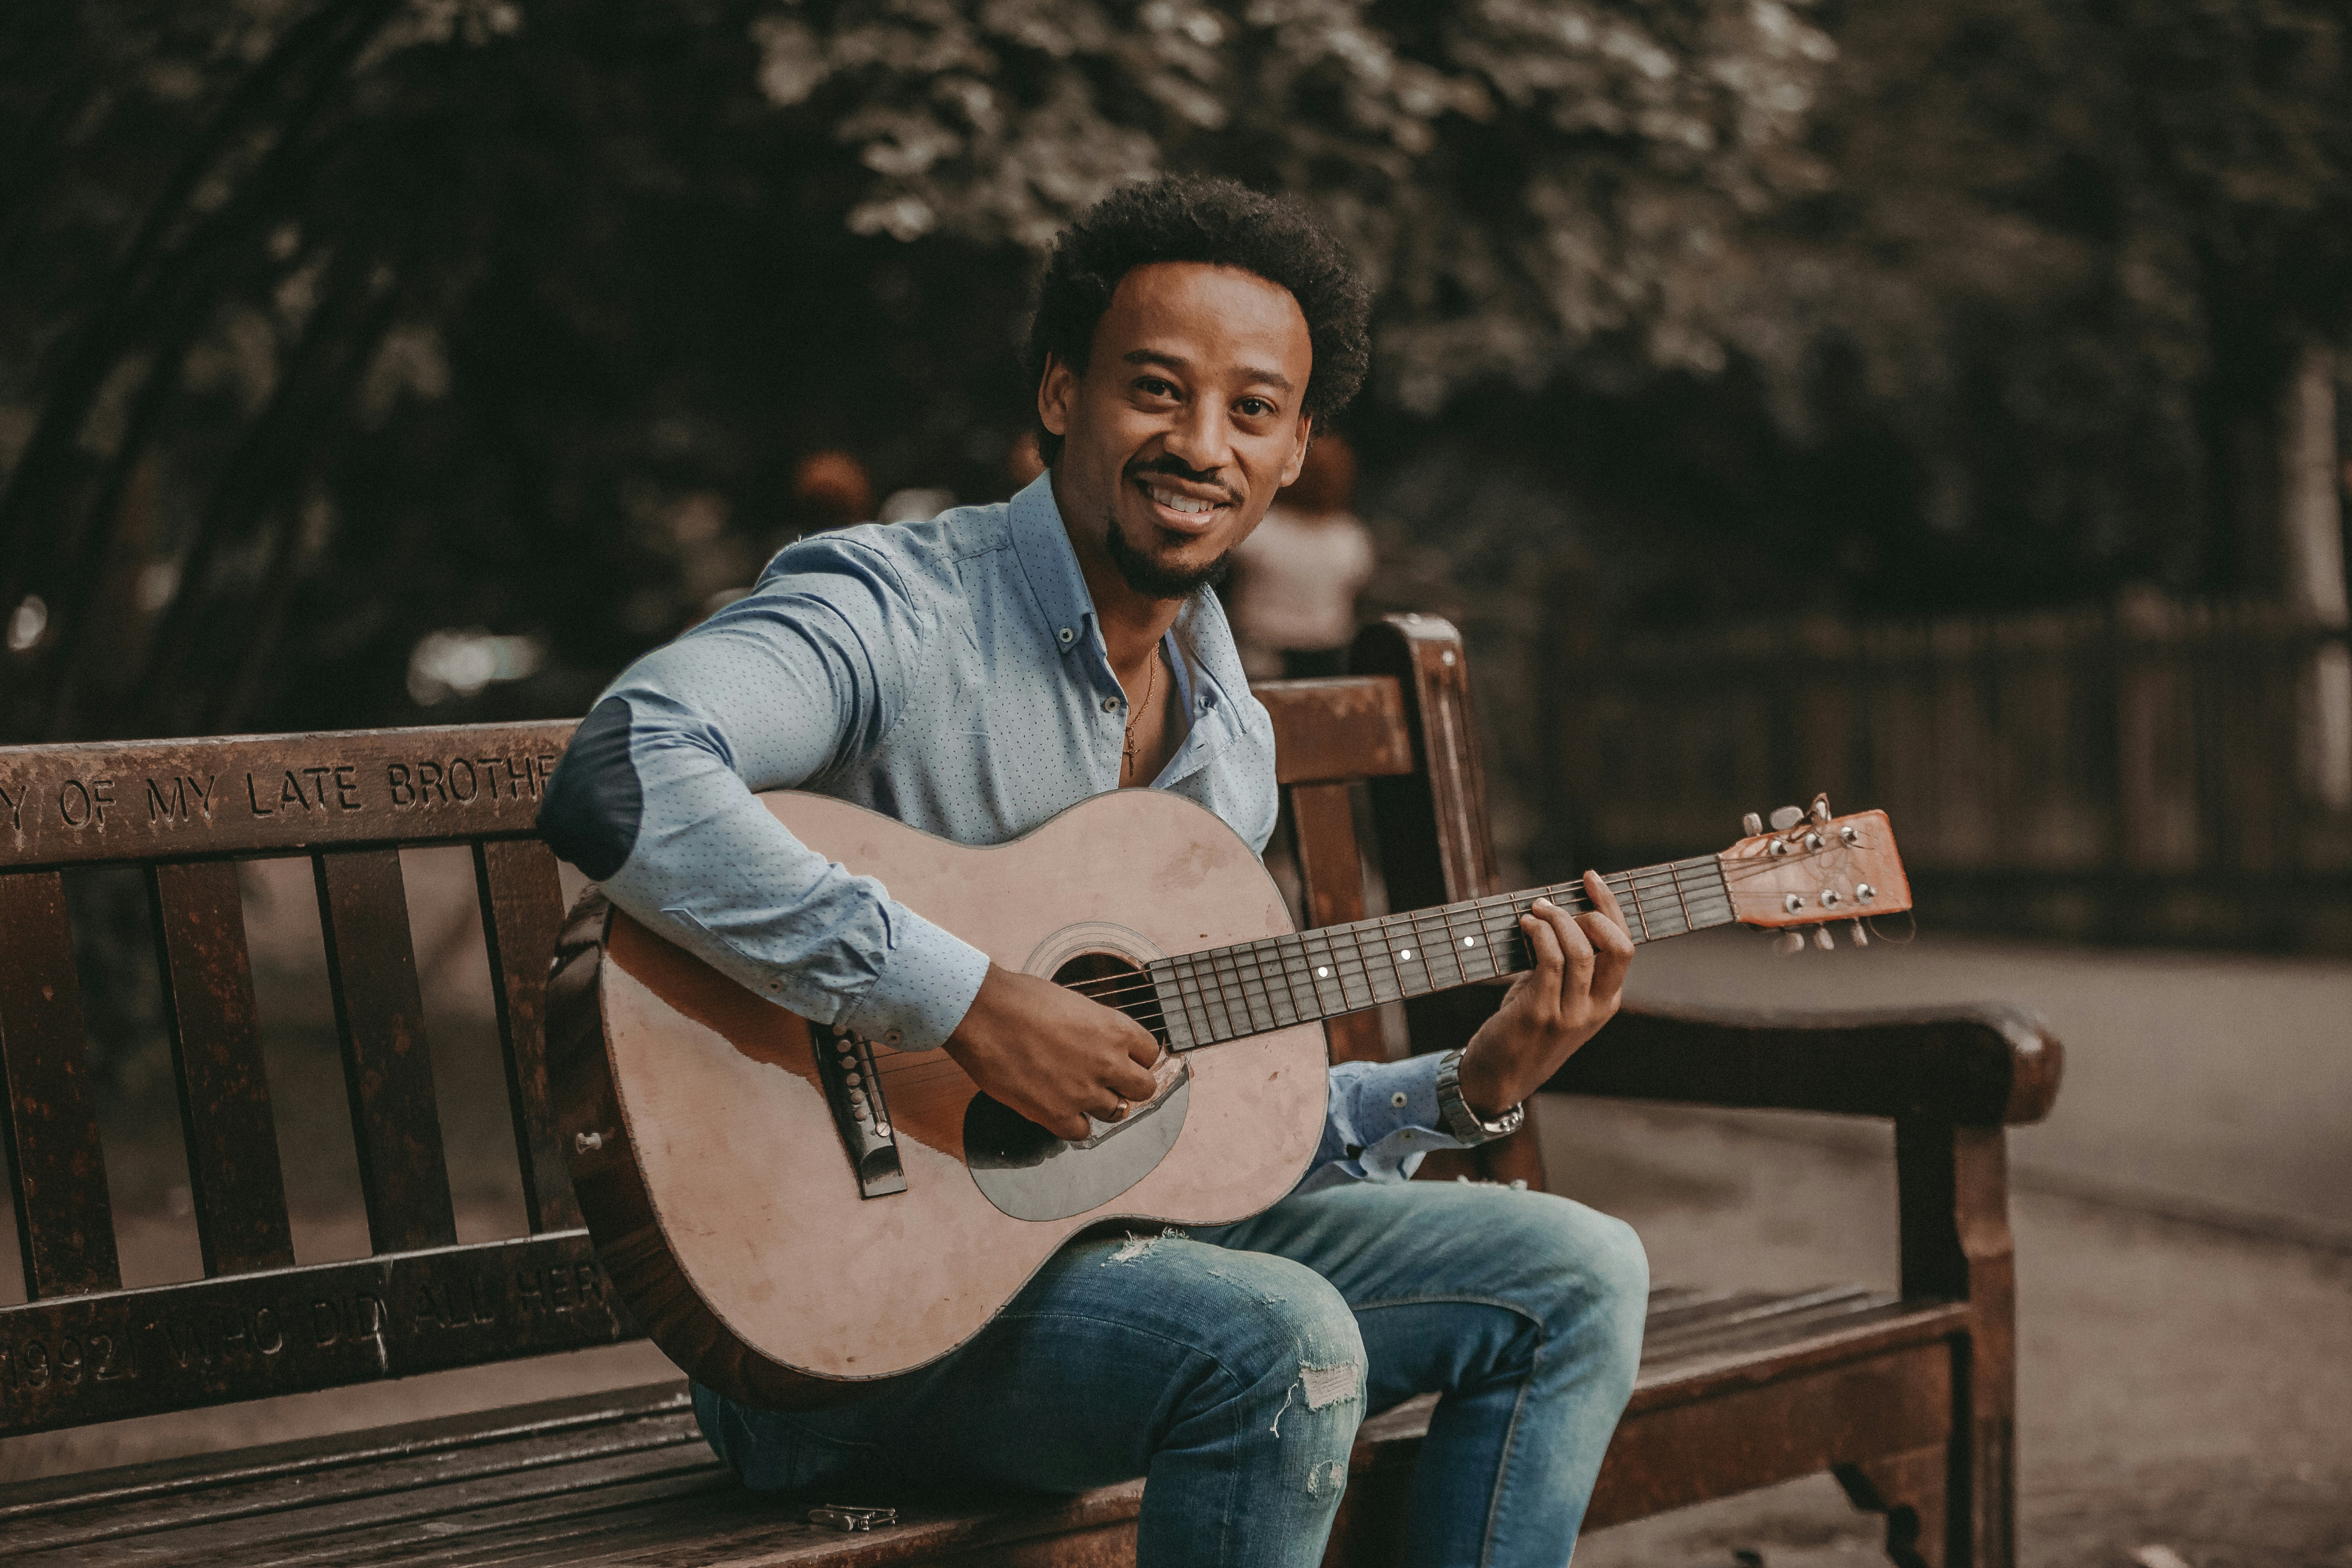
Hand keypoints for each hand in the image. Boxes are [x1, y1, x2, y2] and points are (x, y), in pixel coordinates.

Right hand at [943, 964, 1162, 1140]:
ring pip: (1116, 1112)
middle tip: (1110, 1081)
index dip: (1137, 1058)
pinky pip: (1081, 1131)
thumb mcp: (1074, 1004)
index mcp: (1115, 1029)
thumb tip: (1100, 1044)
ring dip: (1101, 1104)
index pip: (1151, 1053)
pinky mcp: (1056, 1113)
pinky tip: (1058, 1107)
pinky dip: (1072, 1122)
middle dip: (1129, 1086)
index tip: (1125, 1060)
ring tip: (1078, 1092)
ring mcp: (1083, 1091)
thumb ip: (1095, 1029)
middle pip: (1144, 1088)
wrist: (982, 1013)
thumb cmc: (1020, 999)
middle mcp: (1107, 1062)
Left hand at [1454, 871, 1634, 1117]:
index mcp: (1607, 1000)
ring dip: (1556, 919)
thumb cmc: (1525, 1027)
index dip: (1611, 906)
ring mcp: (1570, 1013)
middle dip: (1593, 911)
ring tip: (1535, 910)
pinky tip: (1525, 926)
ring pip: (1579, 950)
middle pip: (1617, 946)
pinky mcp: (1540, 1013)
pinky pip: (1548, 961)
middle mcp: (1596, 1008)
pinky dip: (1539, 934)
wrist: (1500, 1076)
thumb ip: (1566, 964)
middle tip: (1555, 905)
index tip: (1591, 879)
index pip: (1625, 945)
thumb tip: (1558, 913)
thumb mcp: (1557, 996)